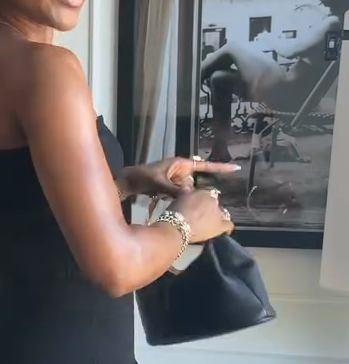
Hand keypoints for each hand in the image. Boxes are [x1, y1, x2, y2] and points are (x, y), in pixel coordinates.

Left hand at [122, 156, 239, 198]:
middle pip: (194, 184)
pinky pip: (180, 195)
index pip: (204, 165)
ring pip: (187, 192)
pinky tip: (162, 198)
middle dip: (185, 191)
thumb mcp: (158, 182)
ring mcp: (176, 180)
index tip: (235, 168)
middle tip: (167, 191)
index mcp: (180, 164)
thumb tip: (189, 195)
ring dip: (178, 196)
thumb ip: (174, 189)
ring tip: (161, 194)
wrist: (128, 182)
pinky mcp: (172, 188)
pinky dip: (175, 199)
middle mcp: (181, 171)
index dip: (220, 167)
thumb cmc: (142, 177)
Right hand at [171, 189, 233, 242]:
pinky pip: (228, 225)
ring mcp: (218, 214)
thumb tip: (187, 187)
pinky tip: (225, 231)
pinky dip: (227, 228)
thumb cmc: (176, 211)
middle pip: (214, 203)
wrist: (179, 226)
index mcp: (204, 192)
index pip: (207, 194)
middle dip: (208, 208)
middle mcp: (214, 200)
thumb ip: (186, 192)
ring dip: (215, 216)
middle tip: (199, 214)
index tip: (197, 204)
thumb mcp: (180, 197)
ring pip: (221, 213)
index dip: (202, 200)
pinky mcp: (220, 226)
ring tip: (208, 222)